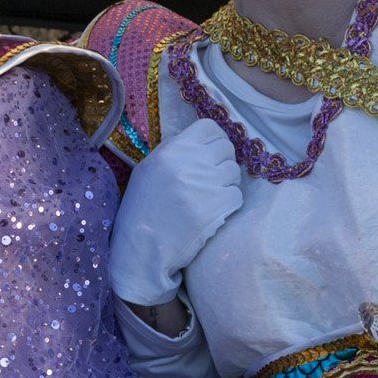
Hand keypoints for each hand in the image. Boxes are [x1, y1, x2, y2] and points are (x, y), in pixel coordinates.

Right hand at [108, 118, 244, 307]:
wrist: (141, 250)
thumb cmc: (143, 210)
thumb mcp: (148, 172)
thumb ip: (175, 153)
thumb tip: (203, 143)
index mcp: (170, 151)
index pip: (208, 128)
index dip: (214, 139)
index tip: (212, 152)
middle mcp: (188, 164)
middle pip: (226, 148)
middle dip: (222, 162)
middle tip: (212, 178)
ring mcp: (205, 186)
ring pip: (234, 172)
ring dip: (226, 184)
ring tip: (209, 198)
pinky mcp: (216, 208)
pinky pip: (236, 196)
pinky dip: (228, 204)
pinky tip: (212, 212)